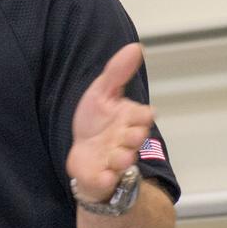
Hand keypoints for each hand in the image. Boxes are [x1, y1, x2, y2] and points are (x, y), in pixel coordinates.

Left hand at [67, 43, 154, 202]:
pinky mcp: (102, 177)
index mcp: (130, 119)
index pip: (144, 116)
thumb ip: (118, 72)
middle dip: (132, 137)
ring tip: (113, 155)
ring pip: (124, 160)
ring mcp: (115, 160)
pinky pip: (107, 180)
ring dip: (120, 157)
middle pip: (137, 138)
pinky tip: (102, 173)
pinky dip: (105, 178)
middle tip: (124, 134)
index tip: (140, 115)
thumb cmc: (95, 123)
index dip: (142, 116)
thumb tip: (136, 47)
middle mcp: (126, 140)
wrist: (82, 155)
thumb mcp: (102, 93)